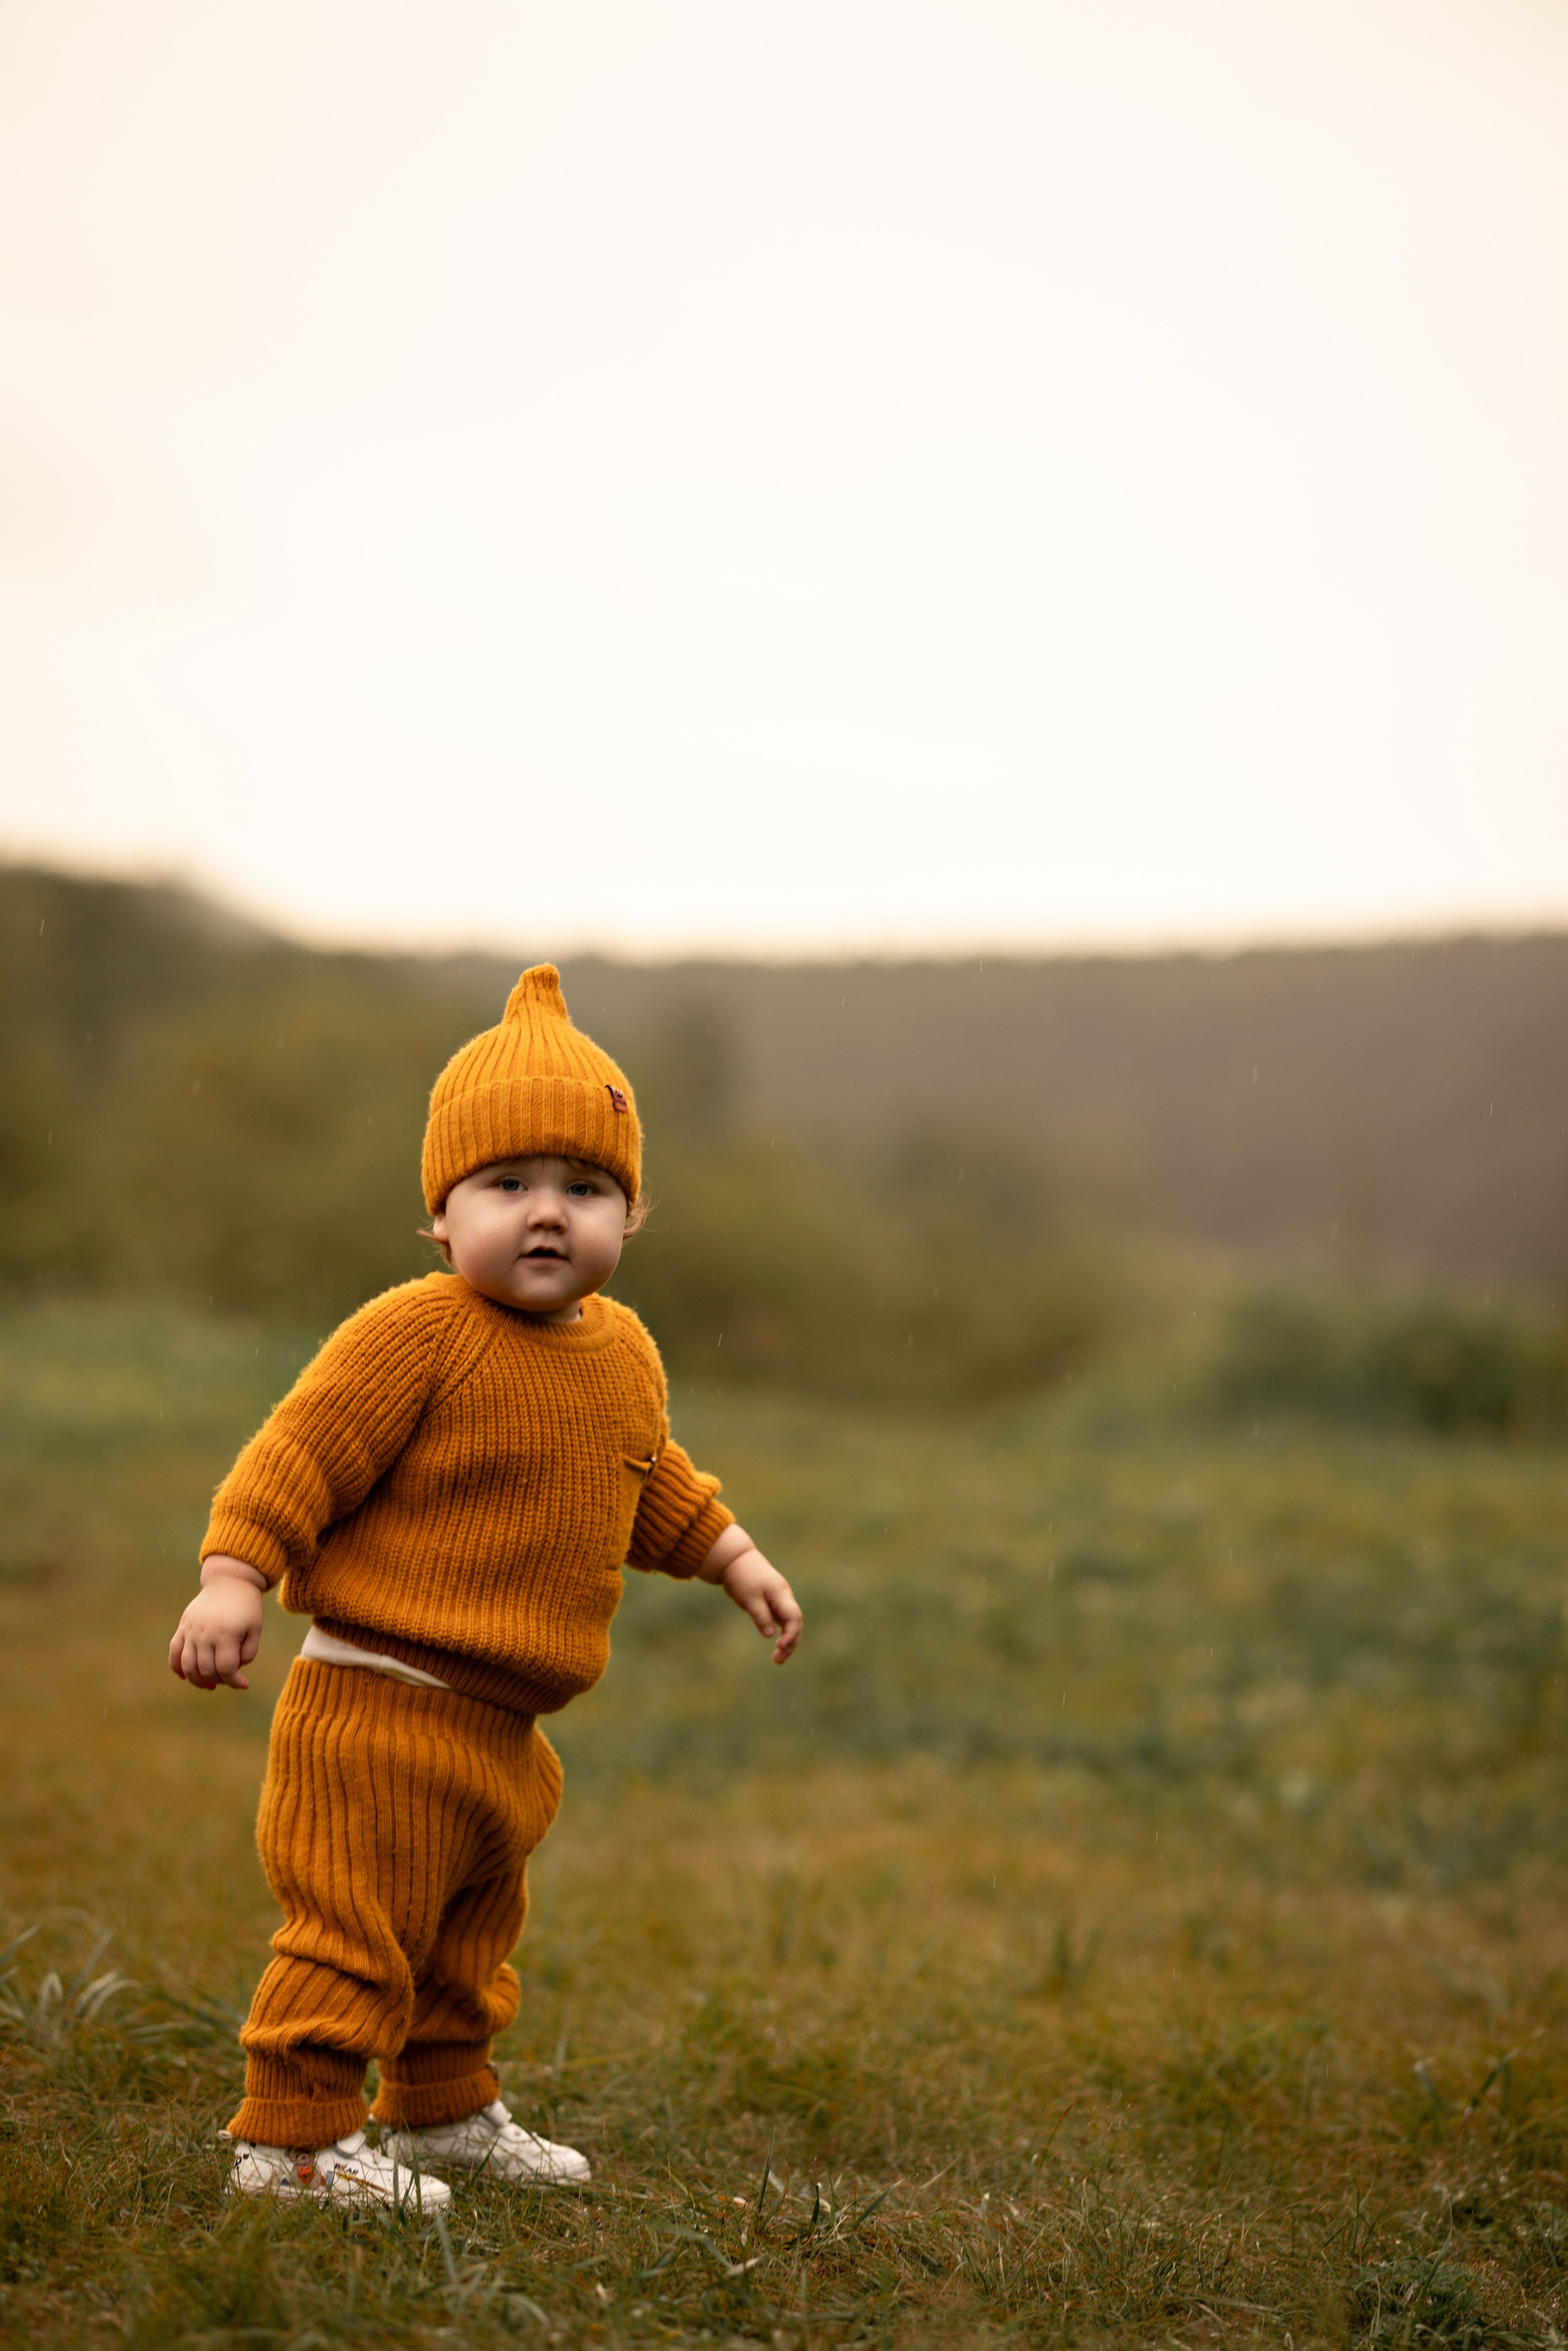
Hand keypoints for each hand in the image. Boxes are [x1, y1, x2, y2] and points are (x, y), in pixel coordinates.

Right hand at [168, 1555, 266, 1690]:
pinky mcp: (183, 1627)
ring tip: (210, 1684)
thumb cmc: (246, 1606)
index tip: (245, 1683)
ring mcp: (191, 1630)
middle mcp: (205, 1634)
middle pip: (206, 1670)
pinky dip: (176, 1667)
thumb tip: (233, 1670)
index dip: (235, 1681)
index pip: (226, 1669)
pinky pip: (174, 1652)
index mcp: (226, 1634)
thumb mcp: (255, 1629)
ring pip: (187, 1666)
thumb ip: (248, 1653)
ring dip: (197, 1680)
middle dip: (219, 1680)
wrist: (229, 1581)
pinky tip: (185, 1677)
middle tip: (229, 1678)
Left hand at [699, 1524, 801, 1663]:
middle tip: (778, 1660)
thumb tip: (770, 1635)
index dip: (790, 1634)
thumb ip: (760, 1615)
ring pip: (789, 1625)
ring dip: (786, 1642)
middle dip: (790, 1643)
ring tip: (777, 1659)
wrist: (736, 1561)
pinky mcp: (772, 1604)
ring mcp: (779, 1601)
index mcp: (781, 1595)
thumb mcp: (749, 1597)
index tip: (779, 1647)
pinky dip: (780, 1635)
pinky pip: (781, 1622)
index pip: (794, 1617)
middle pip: (795, 1624)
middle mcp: (784, 1599)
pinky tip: (777, 1647)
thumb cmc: (743, 1577)